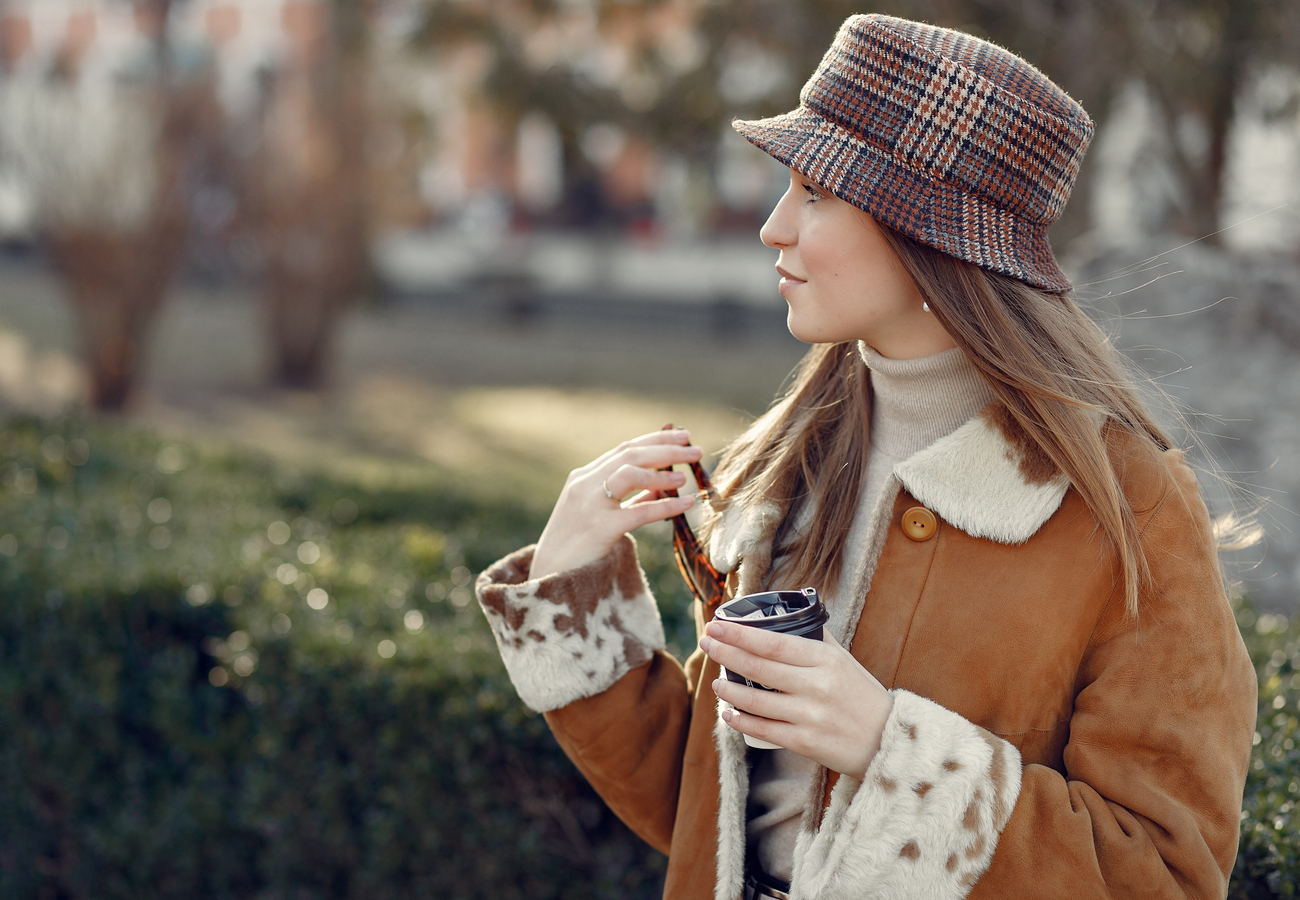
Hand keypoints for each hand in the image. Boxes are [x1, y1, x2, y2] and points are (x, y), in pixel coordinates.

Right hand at [529, 429, 702, 579]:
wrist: (550, 577)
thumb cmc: (576, 546)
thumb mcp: (597, 513)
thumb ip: (627, 498)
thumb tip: (662, 488)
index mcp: (583, 477)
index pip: (624, 449)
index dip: (656, 440)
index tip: (682, 436)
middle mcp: (584, 484)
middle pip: (630, 455)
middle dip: (666, 449)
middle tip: (695, 449)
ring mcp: (590, 505)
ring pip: (630, 473)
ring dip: (663, 472)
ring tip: (686, 477)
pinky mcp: (600, 529)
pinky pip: (640, 512)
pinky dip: (667, 505)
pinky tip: (687, 504)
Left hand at [700, 619, 892, 779]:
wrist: (888, 740)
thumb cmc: (863, 697)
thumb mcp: (844, 662)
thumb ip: (817, 641)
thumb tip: (787, 619)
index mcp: (825, 660)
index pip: (773, 643)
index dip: (740, 634)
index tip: (718, 625)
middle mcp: (816, 686)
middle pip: (759, 667)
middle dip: (726, 652)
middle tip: (707, 642)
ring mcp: (809, 716)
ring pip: (755, 700)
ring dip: (729, 689)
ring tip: (716, 680)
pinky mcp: (804, 742)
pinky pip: (763, 730)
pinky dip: (740, 721)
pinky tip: (728, 713)